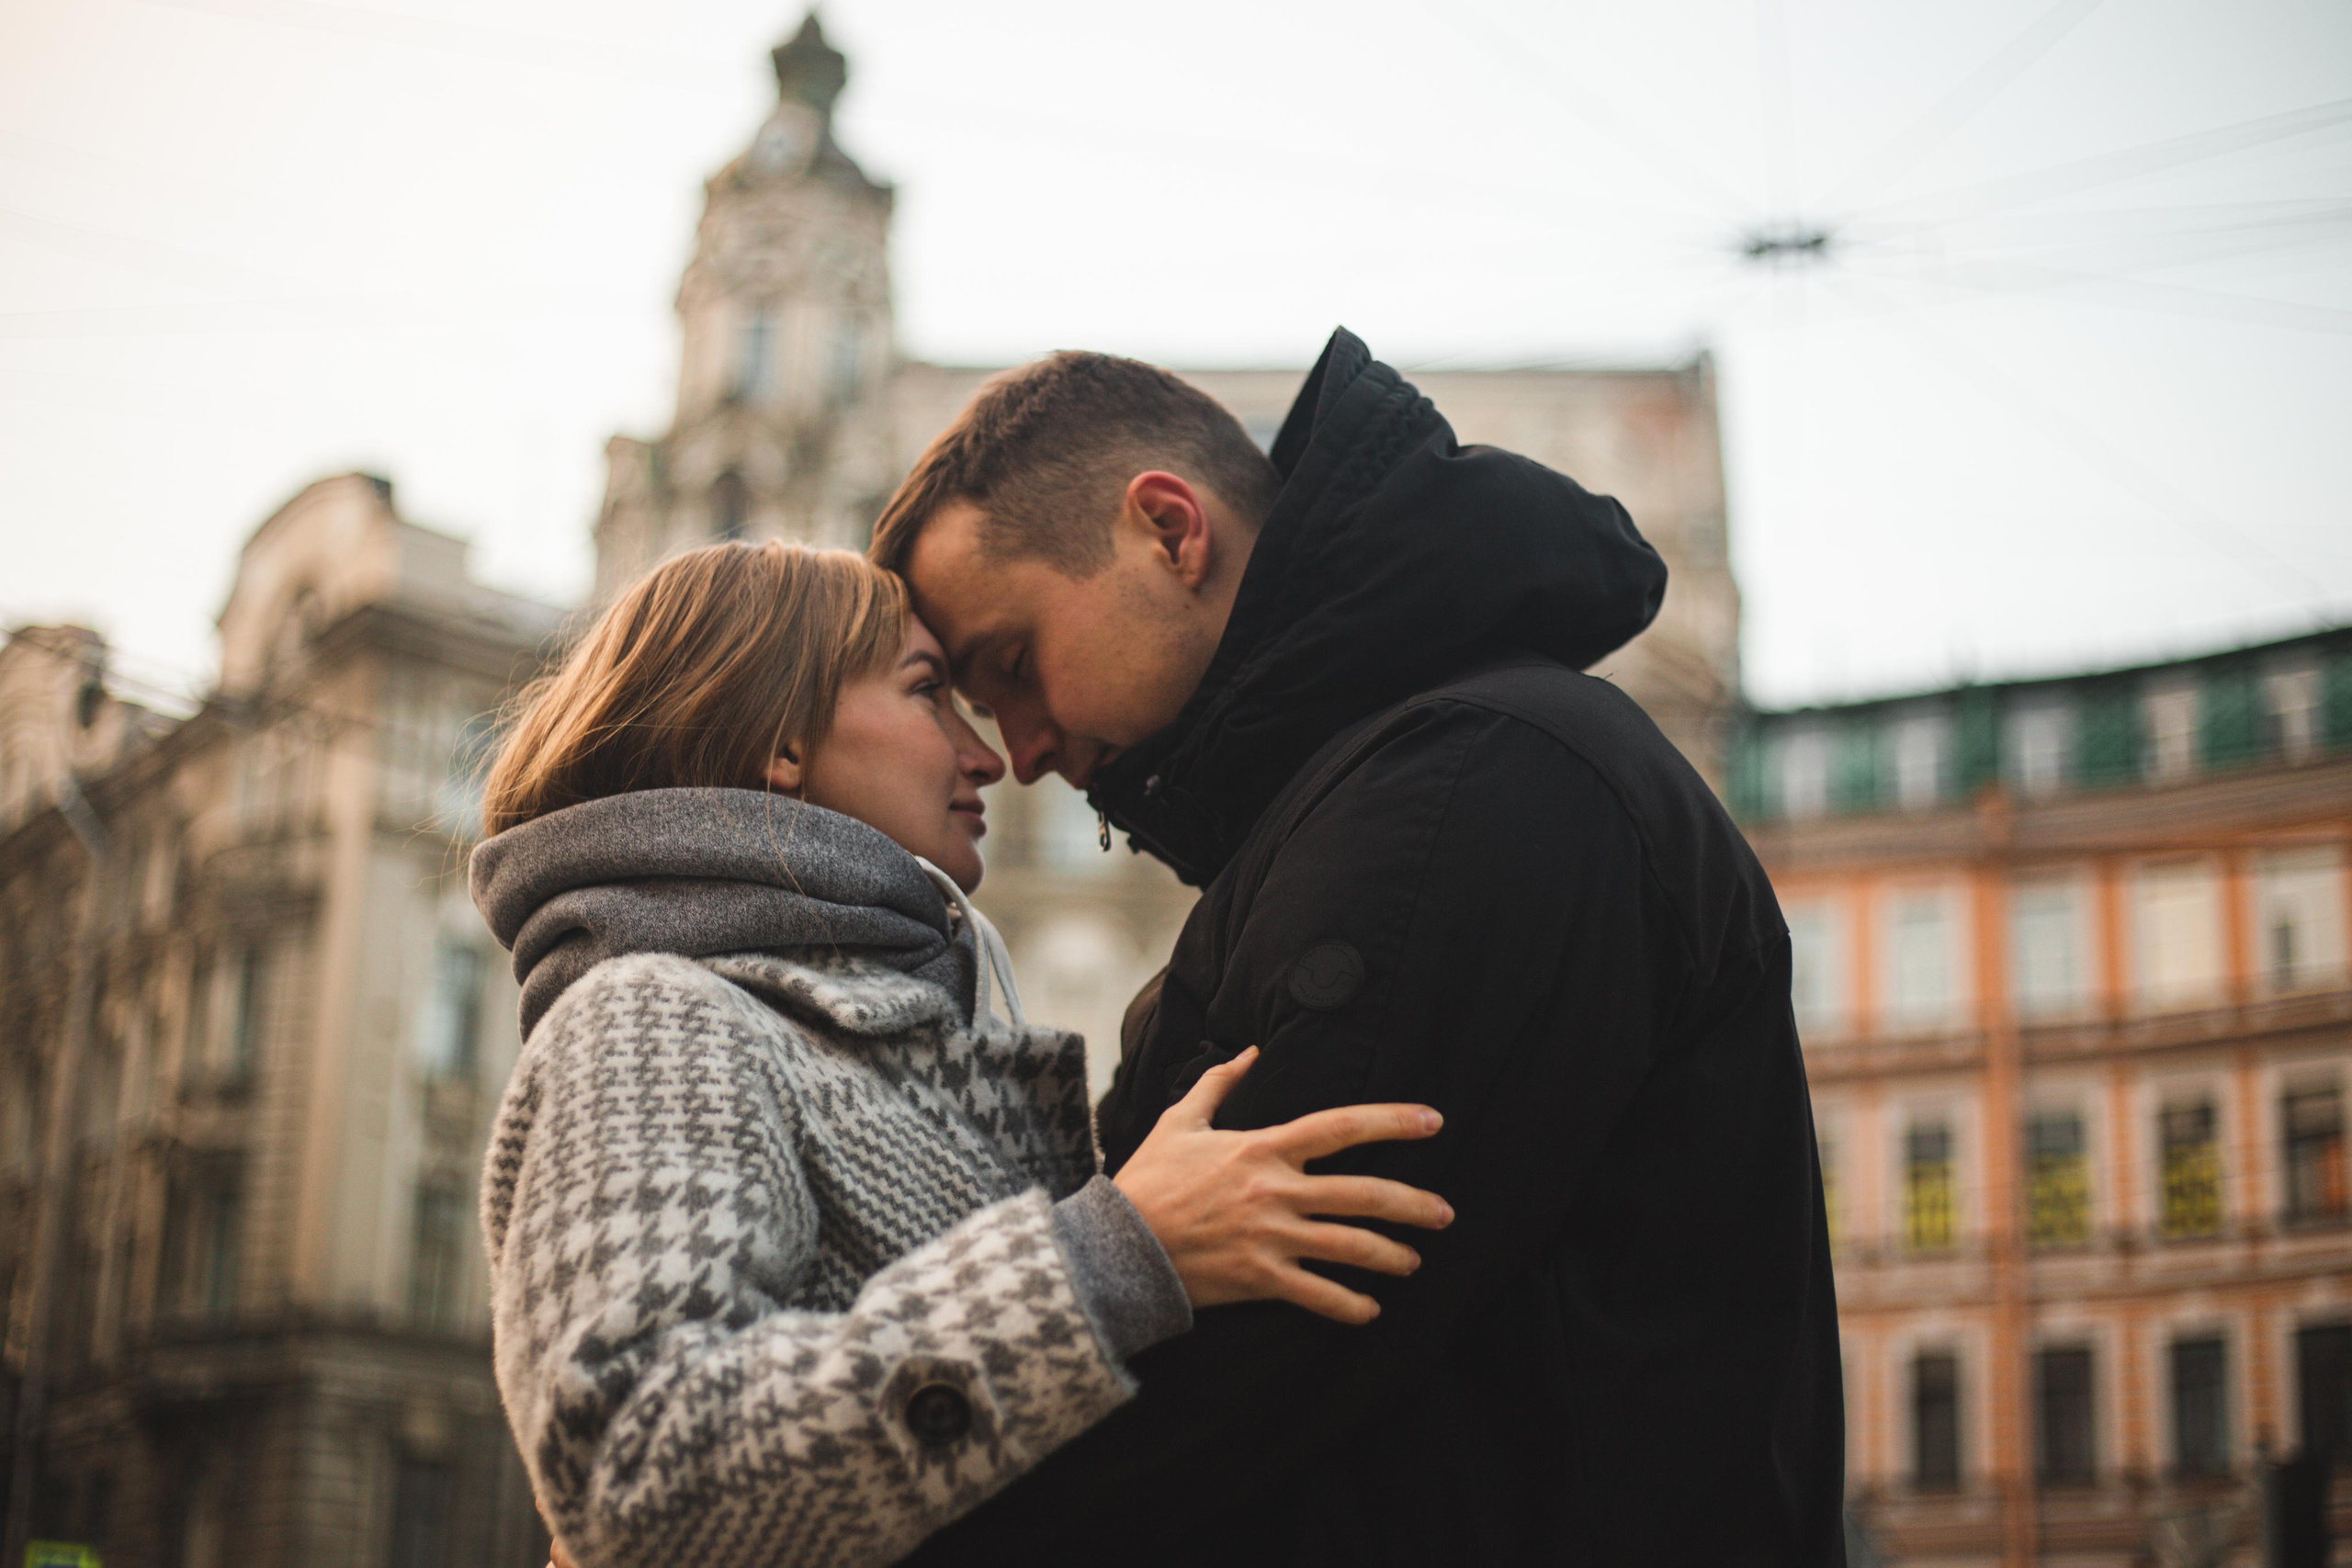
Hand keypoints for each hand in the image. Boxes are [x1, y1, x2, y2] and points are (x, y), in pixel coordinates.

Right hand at [1113, 1046, 1452, 1323]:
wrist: (1118, 1243)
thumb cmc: (1148, 1180)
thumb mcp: (1179, 1121)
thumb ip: (1217, 1083)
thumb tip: (1247, 1050)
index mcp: (1262, 1148)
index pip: (1340, 1127)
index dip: (1391, 1121)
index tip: (1433, 1120)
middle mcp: (1275, 1190)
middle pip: (1362, 1193)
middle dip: (1413, 1203)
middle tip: (1446, 1212)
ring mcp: (1270, 1236)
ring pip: (1350, 1247)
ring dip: (1391, 1256)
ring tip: (1414, 1262)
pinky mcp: (1260, 1277)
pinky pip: (1318, 1295)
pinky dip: (1349, 1306)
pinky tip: (1370, 1311)